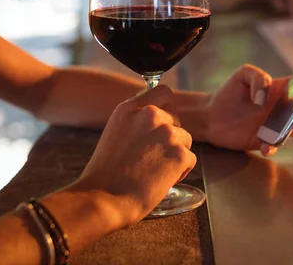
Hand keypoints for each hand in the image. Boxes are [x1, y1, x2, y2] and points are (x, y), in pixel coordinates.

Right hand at [75, 86, 195, 226]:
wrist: (102, 200)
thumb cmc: (105, 175)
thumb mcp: (116, 133)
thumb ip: (136, 120)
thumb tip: (157, 116)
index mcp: (130, 108)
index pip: (163, 93)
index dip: (166, 109)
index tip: (160, 125)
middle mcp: (150, 115)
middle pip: (176, 120)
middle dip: (169, 137)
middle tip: (150, 158)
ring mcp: (167, 133)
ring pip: (185, 140)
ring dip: (175, 155)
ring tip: (153, 171)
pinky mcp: (179, 153)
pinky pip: (190, 159)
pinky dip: (180, 171)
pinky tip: (160, 180)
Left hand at [200, 62, 292, 155]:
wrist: (211, 116)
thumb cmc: (230, 92)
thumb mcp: (243, 74)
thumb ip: (258, 78)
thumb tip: (266, 96)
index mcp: (281, 90)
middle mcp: (282, 108)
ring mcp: (275, 125)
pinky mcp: (263, 140)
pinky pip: (273, 145)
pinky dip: (272, 146)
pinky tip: (267, 144)